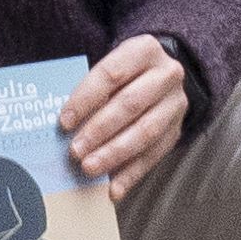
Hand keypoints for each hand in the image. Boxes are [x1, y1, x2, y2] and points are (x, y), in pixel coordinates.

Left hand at [59, 34, 191, 198]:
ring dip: (114, 154)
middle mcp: (166, 74)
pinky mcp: (176, 130)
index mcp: (144, 50)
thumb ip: (91, 89)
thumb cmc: (125, 72)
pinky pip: (154, 155)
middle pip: (130, 104)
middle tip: (75, 151)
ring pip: (145, 132)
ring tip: (90, 168)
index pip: (111, 74)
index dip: (85, 98)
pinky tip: (113, 189)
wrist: (162, 73)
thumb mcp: (112, 66)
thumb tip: (64, 125)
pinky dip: (131, 174)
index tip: (64, 121)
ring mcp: (175, 104)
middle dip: (99, 130)